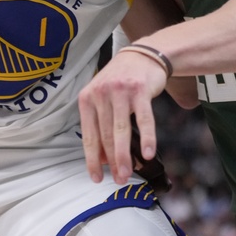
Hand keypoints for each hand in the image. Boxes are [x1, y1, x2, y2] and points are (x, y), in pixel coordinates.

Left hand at [78, 48, 166, 183]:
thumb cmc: (120, 82)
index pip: (88, 135)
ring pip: (121, 130)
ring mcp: (120, 92)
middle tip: (119, 180)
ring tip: (128, 173)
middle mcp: (101, 94)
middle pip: (105, 135)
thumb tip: (101, 158)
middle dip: (112, 161)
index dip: (92, 159)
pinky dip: (146, 138)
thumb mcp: (102, 98)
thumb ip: (100, 124)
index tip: (96, 177)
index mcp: (87, 98)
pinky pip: (144, 120)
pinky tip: (148, 154)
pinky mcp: (140, 91)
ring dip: (125, 155)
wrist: (142, 55)